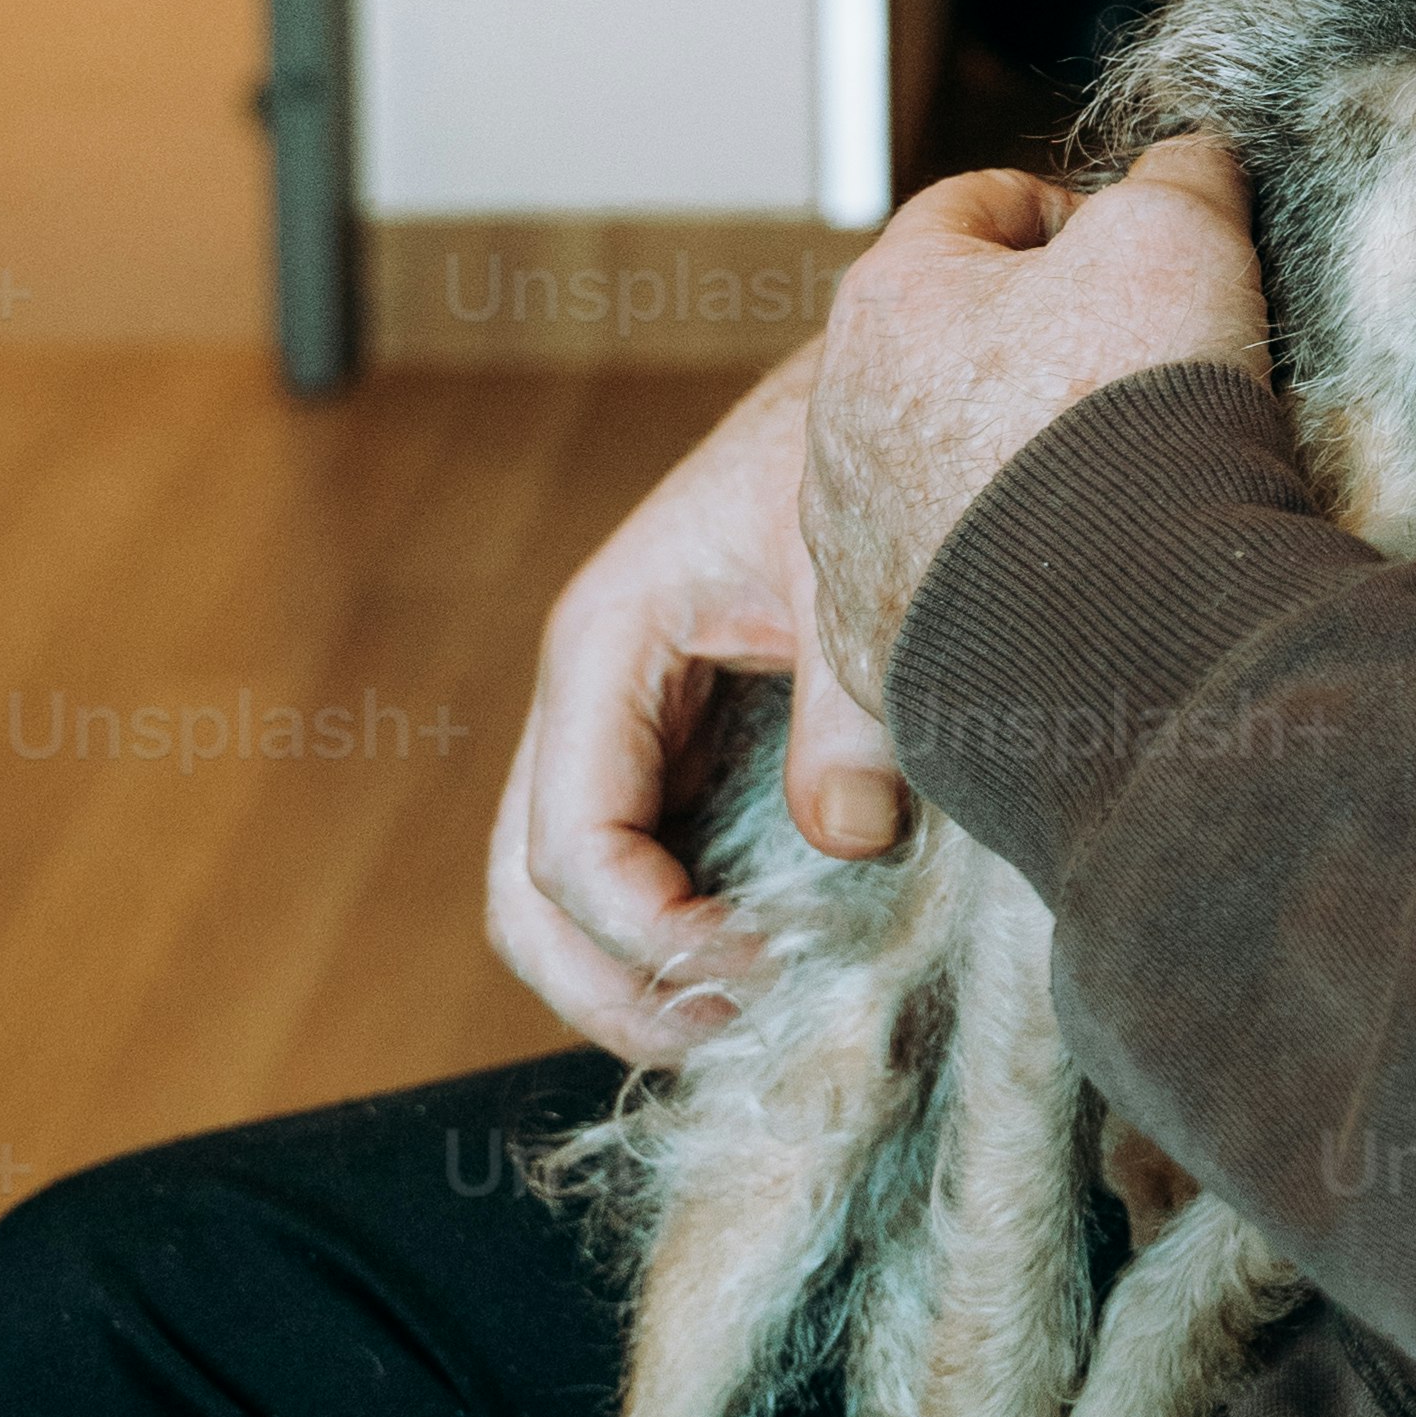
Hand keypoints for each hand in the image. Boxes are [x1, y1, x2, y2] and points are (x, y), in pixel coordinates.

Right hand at [484, 346, 893, 1063]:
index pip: (570, 845)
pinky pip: (634, 874)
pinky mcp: (678, 750)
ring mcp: (625, 731)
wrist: (887, 373)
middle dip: (613, 992)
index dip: (650, 941)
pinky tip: (762, 976)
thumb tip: (846, 838)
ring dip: (634, 984)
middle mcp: (592, 698)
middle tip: (733, 1043)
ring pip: (560, 900)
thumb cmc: (855, 445)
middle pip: (529, 897)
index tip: (759, 980)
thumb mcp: (851, 566)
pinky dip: (672, 946)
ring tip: (742, 1029)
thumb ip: (850, 706)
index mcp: (606, 644)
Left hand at [799, 140, 1272, 785]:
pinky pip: (938, 589)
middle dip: (1033, 347)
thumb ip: (1178, 177)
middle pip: (942, 347)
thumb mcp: (1179, 237)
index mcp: (890, 300)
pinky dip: (998, 576)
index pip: (972, 208)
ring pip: (929, 474)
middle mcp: (837, 420)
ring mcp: (848, 545)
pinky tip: (1075, 582)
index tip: (1133, 251)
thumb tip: (1193, 159)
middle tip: (1133, 375)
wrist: (1123, 628)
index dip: (1066, 212)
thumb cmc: (1133, 418)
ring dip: (1005, 467)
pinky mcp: (879, 649)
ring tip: (1111, 489)